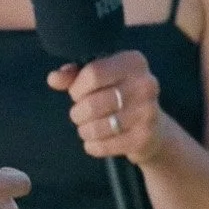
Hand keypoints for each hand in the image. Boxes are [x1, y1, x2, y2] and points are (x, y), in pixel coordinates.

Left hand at [49, 51, 166, 164]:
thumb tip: (53, 78)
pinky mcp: (144, 138)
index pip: (93, 74)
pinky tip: (95, 141)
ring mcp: (148, 112)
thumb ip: (75, 75)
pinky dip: (93, 146)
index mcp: (134, 62)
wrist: (155, 129)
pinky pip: (104, 145)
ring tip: (87, 128)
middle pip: (92, 103)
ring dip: (84, 130)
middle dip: (78, 112)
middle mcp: (145, 84)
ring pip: (97, 127)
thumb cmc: (121, 97)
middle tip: (80, 114)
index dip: (76, 88)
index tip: (77, 94)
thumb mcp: (101, 79)